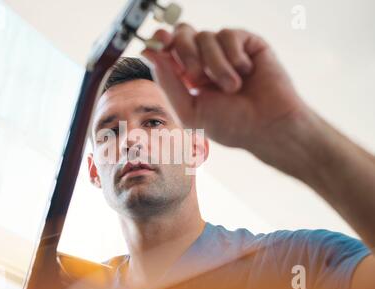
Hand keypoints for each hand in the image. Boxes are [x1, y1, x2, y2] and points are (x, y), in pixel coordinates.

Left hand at [141, 23, 307, 150]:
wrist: (268, 126)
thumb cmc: (231, 125)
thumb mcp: (190, 111)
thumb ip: (168, 83)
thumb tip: (149, 54)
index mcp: (189, 77)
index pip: (169, 49)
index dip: (161, 41)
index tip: (158, 41)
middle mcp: (206, 61)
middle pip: (183, 34)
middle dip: (184, 52)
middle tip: (196, 75)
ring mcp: (226, 52)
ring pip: (205, 36)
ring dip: (215, 65)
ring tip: (231, 87)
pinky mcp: (247, 44)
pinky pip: (228, 34)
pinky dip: (232, 55)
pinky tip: (245, 72)